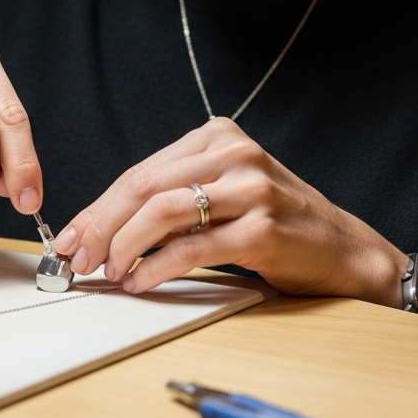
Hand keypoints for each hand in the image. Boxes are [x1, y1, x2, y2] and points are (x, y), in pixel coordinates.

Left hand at [52, 116, 408, 302]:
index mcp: (218, 137)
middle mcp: (234, 153)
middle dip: (102, 224)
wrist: (344, 248)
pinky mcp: (263, 227)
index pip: (142, 170)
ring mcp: (251, 188)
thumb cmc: (278, 221)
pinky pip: (193, 247)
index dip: (101, 205)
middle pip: (145, 186)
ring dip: (124, 245)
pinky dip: (157, 266)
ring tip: (108, 270)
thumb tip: (106, 226)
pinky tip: (141, 280)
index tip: (73, 233)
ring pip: (163, 211)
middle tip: (78, 255)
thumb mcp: (227, 190)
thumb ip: (176, 196)